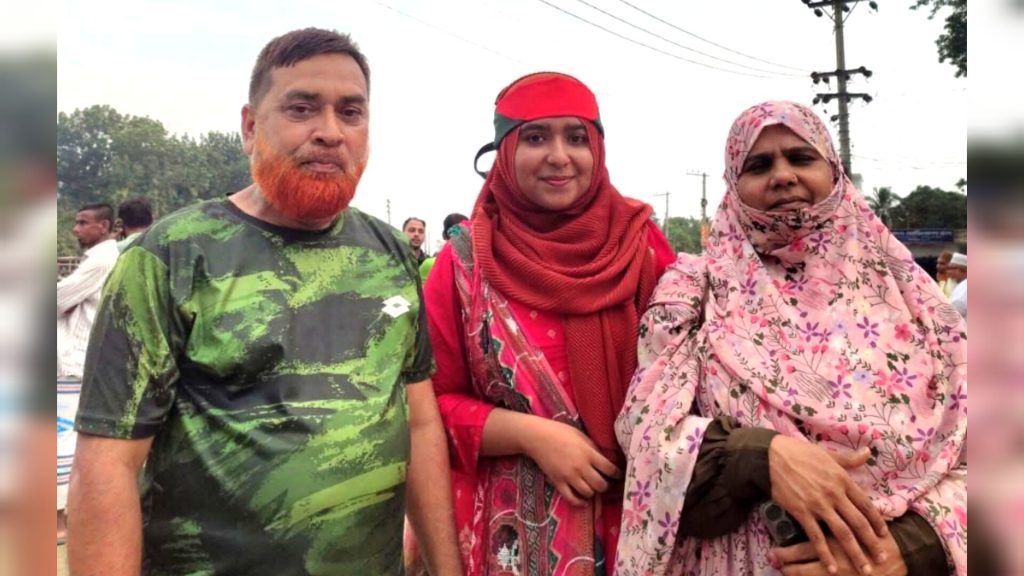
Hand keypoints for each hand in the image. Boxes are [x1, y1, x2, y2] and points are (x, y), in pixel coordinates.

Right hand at [522, 418, 621, 506]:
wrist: (537, 437)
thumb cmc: (561, 432)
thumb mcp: (582, 436)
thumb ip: (594, 449)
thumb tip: (607, 460)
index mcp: (588, 453)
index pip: (610, 469)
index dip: (617, 474)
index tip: (619, 475)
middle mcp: (580, 467)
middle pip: (600, 485)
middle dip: (606, 485)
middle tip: (605, 482)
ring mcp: (568, 476)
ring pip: (588, 493)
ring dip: (593, 492)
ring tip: (593, 487)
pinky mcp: (558, 482)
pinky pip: (571, 498)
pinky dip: (580, 502)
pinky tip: (584, 500)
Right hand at [769, 436, 888, 574]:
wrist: (772, 456)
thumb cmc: (800, 453)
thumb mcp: (828, 454)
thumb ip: (849, 459)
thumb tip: (868, 452)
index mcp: (842, 479)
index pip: (866, 504)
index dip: (877, 521)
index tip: (884, 535)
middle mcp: (834, 494)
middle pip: (858, 523)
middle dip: (872, 543)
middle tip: (882, 559)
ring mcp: (818, 504)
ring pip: (842, 533)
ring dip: (855, 553)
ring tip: (864, 569)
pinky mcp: (801, 512)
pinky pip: (816, 537)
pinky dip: (825, 554)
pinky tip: (831, 568)